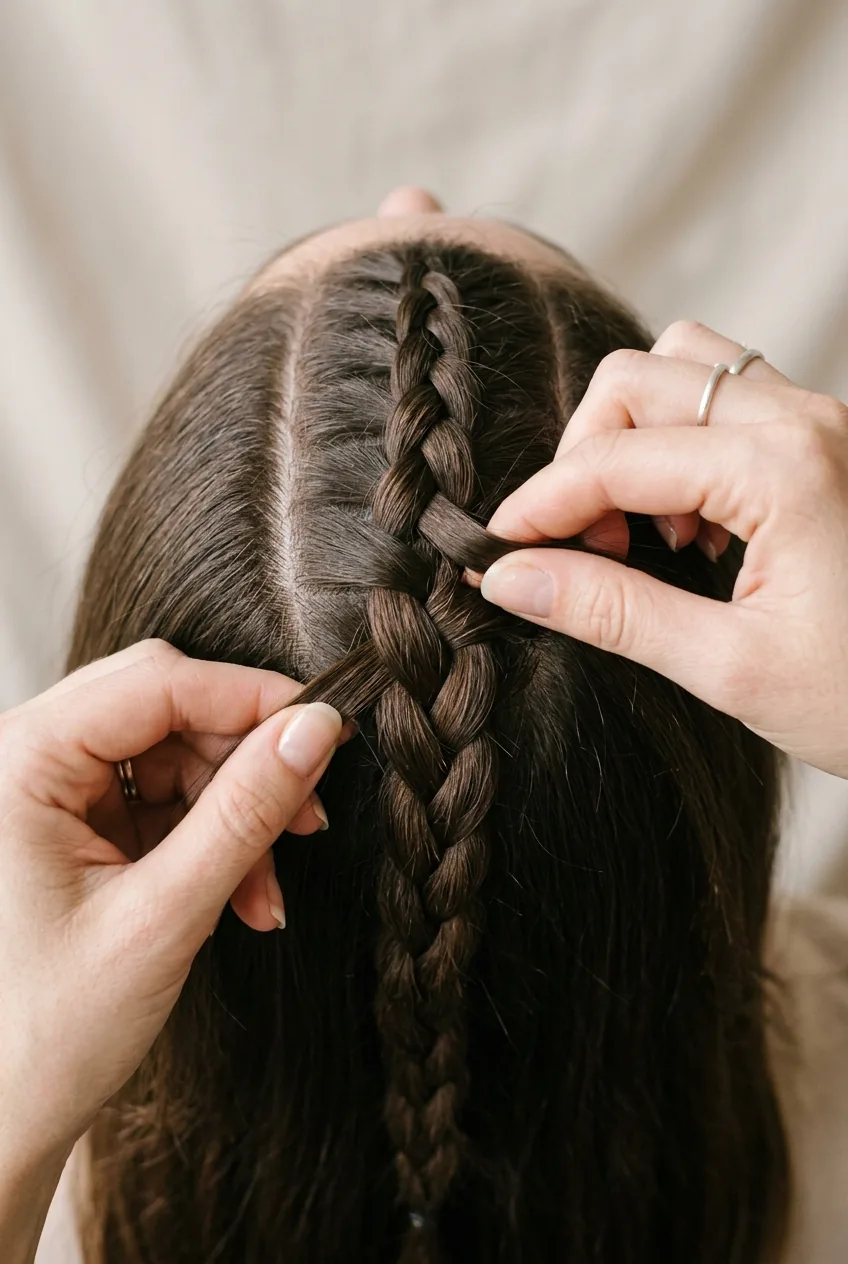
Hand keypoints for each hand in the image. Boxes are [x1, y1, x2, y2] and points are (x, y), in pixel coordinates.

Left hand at [0, 640, 342, 1172]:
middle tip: (305, 818)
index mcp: (17, 763)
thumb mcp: (163, 916)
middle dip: (243, 765)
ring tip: (265, 890)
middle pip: (166, 709)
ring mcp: (45, 790)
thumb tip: (315, 730)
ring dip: (234, 815)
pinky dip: (210, 839)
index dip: (251, 699)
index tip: (327, 731)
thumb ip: (243, 812)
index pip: (156, 682)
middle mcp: (21, 759)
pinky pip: (160, 798)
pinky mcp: (69, 823)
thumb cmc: (46, 1034)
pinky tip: (239, 896)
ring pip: (173, 754)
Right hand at [478, 321, 847, 776]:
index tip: (495, 553)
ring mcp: (821, 420)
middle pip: (638, 381)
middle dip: (582, 459)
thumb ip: (613, 613)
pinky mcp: (824, 439)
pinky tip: (692, 523)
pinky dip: (680, 440)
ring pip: (685, 367)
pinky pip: (728, 395)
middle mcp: (804, 420)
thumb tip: (510, 580)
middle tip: (581, 549)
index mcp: (784, 470)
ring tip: (644, 529)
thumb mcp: (731, 669)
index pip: (613, 458)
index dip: (538, 505)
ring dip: (635, 435)